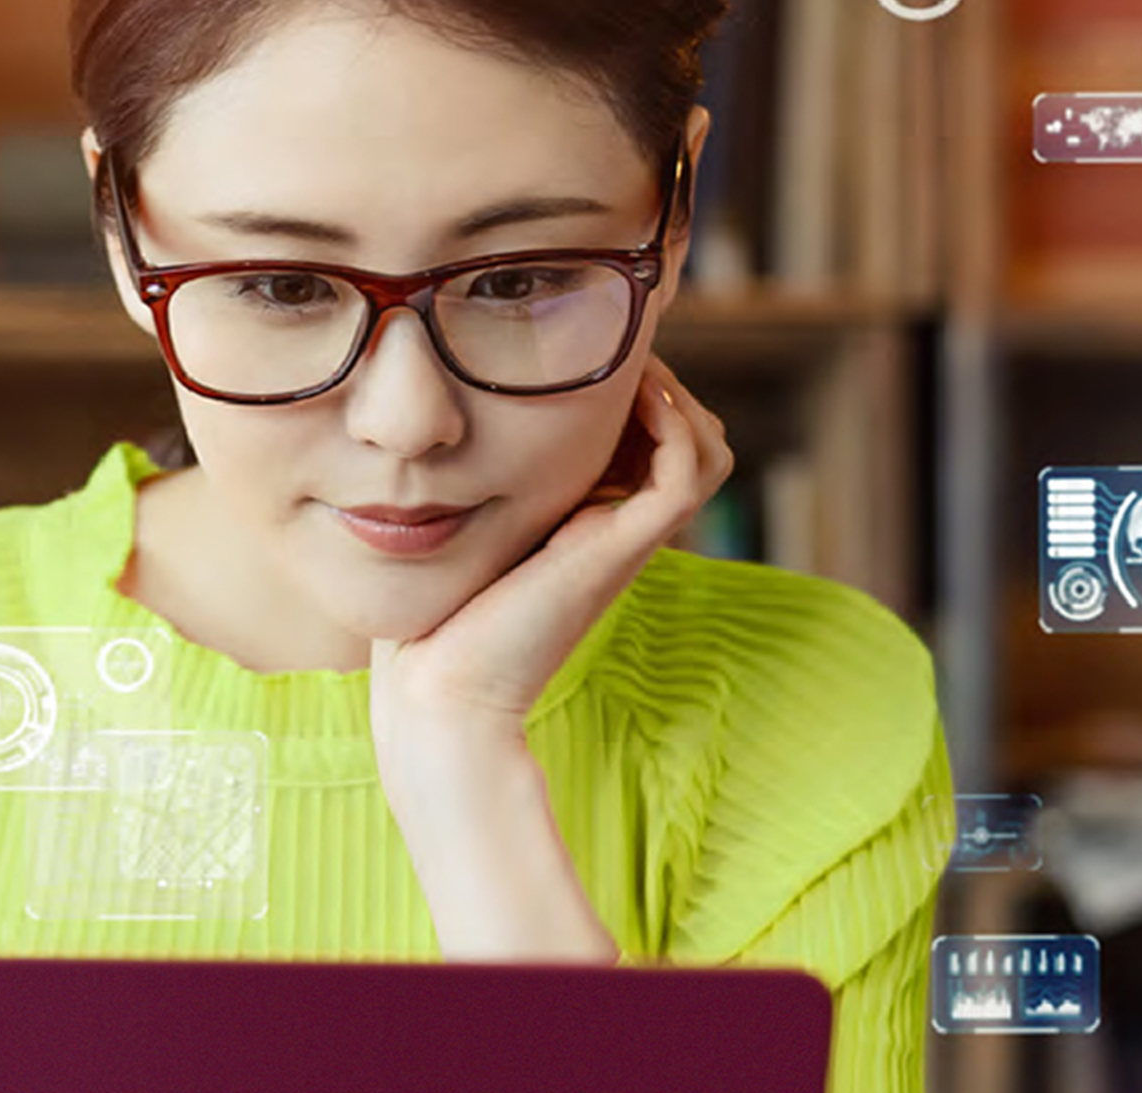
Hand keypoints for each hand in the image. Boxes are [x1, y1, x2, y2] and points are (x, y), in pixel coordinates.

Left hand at [369, 356, 734, 738]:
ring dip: (677, 396)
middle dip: (666, 382)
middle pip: (694, 438)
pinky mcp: (622, 549)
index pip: (653, 438)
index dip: (638, 388)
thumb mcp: (460, 524)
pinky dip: (672, 424)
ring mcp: (626, 540)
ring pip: (706, 450)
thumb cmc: (436, 617)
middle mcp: (618, 528)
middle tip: (614, 355)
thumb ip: (473, 481)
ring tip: (629, 371)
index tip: (589, 356)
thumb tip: (441, 423)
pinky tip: (630, 400)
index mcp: (590, 521)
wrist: (440, 687)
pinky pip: (686, 473)